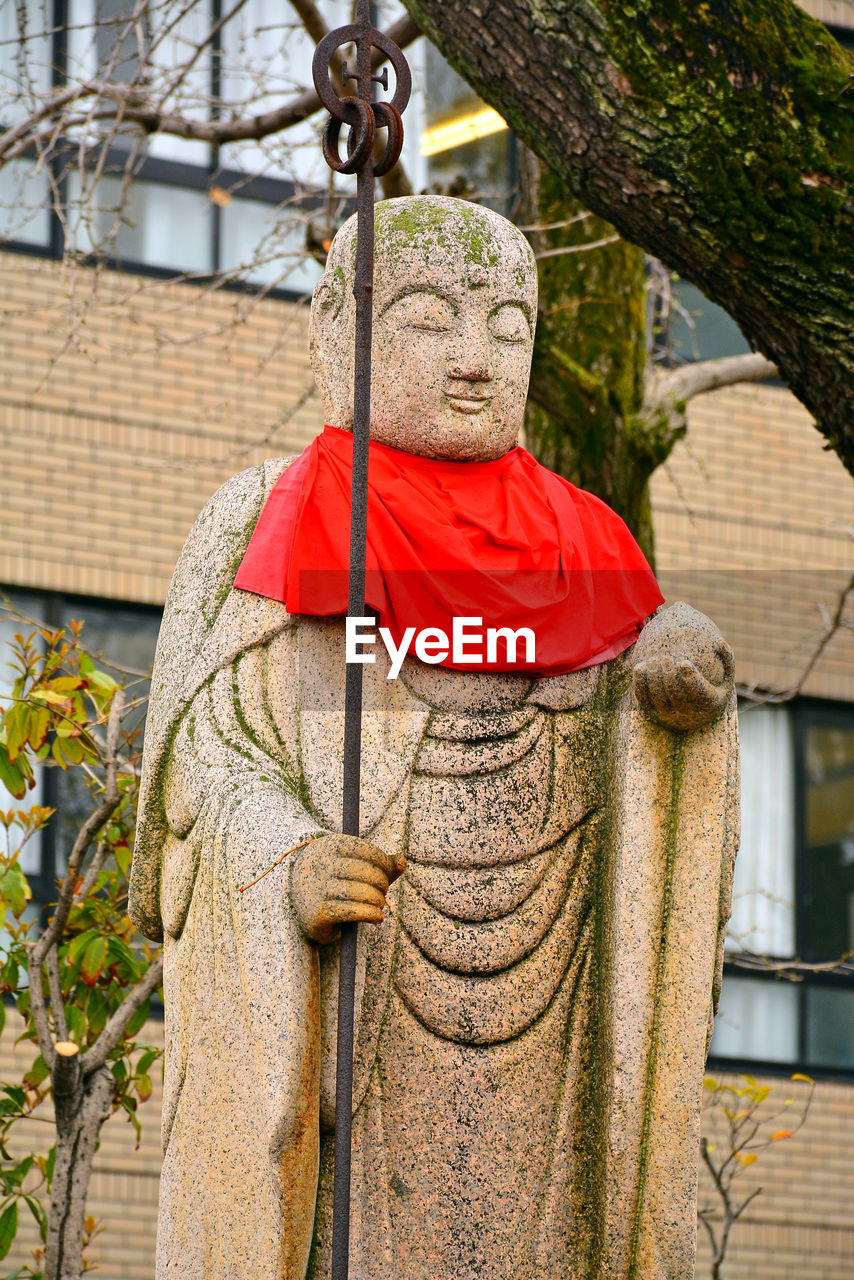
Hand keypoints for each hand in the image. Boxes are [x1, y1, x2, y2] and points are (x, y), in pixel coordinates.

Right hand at [288, 833, 404, 944]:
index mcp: (330, 846)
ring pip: (363, 893)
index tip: (388, 874)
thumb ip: (380, 863)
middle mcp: (321, 865)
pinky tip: (377, 918)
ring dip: (379, 901)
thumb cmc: (334, 881)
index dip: (385, 864)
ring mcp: (318, 888)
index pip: (368, 851)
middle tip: (382, 892)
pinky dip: (372, 915)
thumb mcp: (354, 866)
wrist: (299, 906)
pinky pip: (354, 912)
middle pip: (368, 873)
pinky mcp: (318, 912)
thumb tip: (402, 861)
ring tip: (379, 905)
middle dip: (382, 884)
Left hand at [631, 602, 733, 732]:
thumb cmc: (713, 690)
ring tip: (654, 660)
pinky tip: (639, 667)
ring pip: (658, 697)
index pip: (699, 693)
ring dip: (654, 677)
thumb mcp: (726, 677)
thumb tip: (721, 642)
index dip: (691, 679)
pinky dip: (640, 683)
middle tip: (666, 658)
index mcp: (709, 705)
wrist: (694, 717)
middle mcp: (688, 715)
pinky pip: (643, 699)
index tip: (684, 662)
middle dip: (669, 675)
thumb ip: (727, 660)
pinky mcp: (653, 715)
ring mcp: (669, 717)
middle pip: (676, 694)